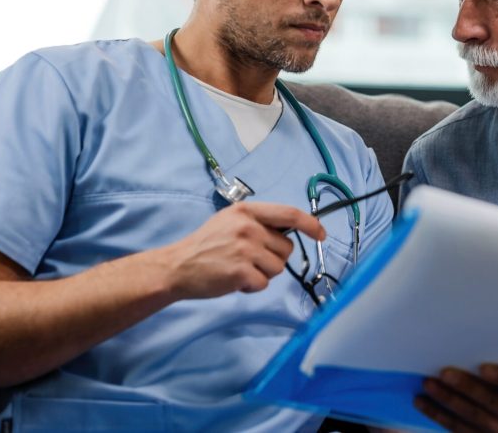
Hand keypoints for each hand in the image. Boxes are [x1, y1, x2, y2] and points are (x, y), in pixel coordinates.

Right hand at [164, 202, 324, 298]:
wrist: (177, 266)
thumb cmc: (205, 245)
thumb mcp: (230, 221)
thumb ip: (258, 223)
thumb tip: (289, 231)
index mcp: (247, 212)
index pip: (290, 214)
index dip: (311, 224)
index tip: (321, 233)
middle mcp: (248, 228)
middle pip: (286, 248)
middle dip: (273, 258)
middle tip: (249, 259)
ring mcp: (245, 249)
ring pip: (278, 268)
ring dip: (263, 273)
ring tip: (239, 268)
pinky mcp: (241, 272)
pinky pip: (264, 284)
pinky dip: (252, 287)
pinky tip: (235, 280)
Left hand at [415, 364, 497, 431]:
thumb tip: (467, 348)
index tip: (482, 367)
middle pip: (491, 402)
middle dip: (465, 387)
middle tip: (444, 373)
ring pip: (471, 416)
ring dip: (447, 399)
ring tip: (429, 384)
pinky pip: (456, 428)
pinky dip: (437, 414)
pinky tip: (423, 403)